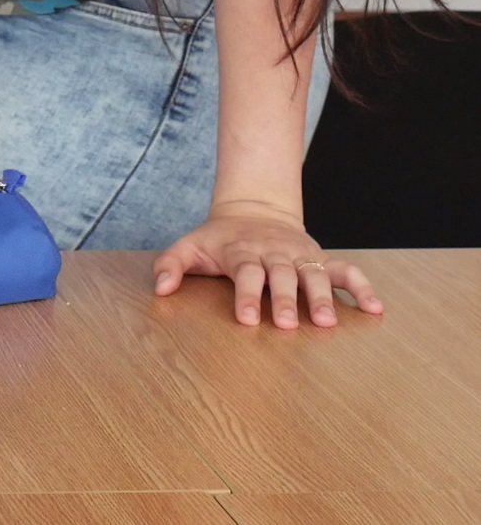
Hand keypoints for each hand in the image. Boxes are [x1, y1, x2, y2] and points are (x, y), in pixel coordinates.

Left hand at [152, 200, 383, 328]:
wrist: (253, 211)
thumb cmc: (217, 239)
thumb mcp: (188, 246)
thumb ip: (170, 265)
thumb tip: (160, 288)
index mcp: (242, 252)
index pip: (245, 273)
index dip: (247, 295)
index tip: (248, 319)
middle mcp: (274, 253)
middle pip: (282, 275)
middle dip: (286, 299)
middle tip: (289, 324)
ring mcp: (299, 255)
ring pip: (314, 274)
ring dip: (323, 297)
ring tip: (328, 322)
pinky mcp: (319, 258)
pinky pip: (344, 270)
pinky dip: (360, 287)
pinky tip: (375, 308)